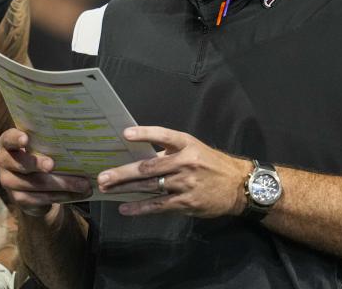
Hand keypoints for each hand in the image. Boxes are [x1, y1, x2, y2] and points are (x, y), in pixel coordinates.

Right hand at [0, 128, 91, 216]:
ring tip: (84, 184)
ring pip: (36, 183)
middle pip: (21, 163)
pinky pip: (42, 198)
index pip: (9, 139)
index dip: (16, 139)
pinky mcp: (18, 199)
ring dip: (63, 184)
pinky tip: (78, 194)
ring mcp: (8, 182)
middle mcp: (3, 161)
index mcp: (8, 143)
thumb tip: (79, 140)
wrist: (33, 185)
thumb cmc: (40, 155)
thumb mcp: (40, 146)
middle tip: (53, 165)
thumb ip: (48, 142)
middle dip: (38, 164)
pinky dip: (63, 196)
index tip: (26, 139)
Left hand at [96, 126, 249, 218]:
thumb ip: (169, 152)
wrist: (238, 186)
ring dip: (126, 188)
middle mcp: (186, 162)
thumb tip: (139, 156)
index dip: (144, 134)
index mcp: (186, 144)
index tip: (125, 134)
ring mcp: (186, 183)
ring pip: (150, 186)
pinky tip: (125, 208)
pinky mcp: (186, 203)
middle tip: (102, 175)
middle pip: (149, 166)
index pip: (163, 135)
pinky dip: (140, 207)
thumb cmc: (211, 164)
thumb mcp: (194, 149)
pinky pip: (158, 205)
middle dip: (123, 172)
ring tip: (107, 188)